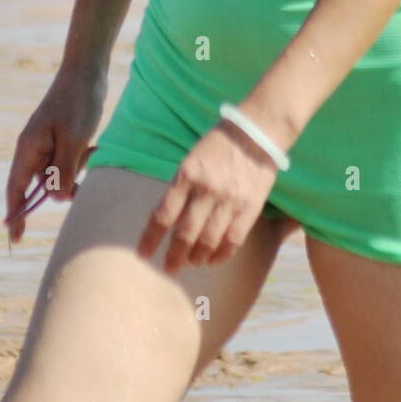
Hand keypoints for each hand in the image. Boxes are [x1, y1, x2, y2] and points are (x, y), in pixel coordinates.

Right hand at [4, 70, 105, 244]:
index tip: (15, 239)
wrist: (87, 71)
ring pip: (58, 175)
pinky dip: (80, 161)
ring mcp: (48, 144)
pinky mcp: (63, 139)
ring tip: (89, 150)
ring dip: (75, 172)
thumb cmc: (78, 103)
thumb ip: (63, 171)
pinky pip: (68, 162)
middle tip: (80, 179)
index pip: (16, 189)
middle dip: (60, 187)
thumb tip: (56, 199)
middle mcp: (34, 148)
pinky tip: (93, 145)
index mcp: (29, 149)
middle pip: (40, 185)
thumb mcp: (73, 140)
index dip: (15, 215)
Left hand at [137, 121, 278, 271]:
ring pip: (208, 242)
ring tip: (192, 263)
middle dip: (174, 256)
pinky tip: (213, 260)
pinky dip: (221, 255)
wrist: (256, 133)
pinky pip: (233, 240)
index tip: (144, 254)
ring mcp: (229, 200)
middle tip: (169, 268)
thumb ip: (180, 188)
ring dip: (197, 258)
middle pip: (185, 235)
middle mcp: (207, 190)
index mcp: (187, 175)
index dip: (151, 239)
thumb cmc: (218, 145)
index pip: (163, 215)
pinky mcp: (250, 208)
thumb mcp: (191, 159)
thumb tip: (167, 219)